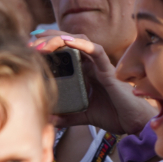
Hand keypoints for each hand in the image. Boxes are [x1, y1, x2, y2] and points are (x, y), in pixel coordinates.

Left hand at [31, 32, 155, 133]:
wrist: (134, 123)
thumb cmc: (114, 115)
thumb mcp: (84, 116)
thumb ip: (67, 117)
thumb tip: (48, 120)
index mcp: (84, 71)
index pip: (63, 51)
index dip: (46, 45)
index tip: (28, 47)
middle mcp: (91, 63)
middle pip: (68, 41)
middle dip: (47, 38)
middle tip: (29, 42)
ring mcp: (100, 64)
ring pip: (79, 40)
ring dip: (59, 38)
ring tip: (41, 42)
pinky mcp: (108, 68)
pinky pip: (95, 50)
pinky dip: (81, 44)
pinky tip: (66, 41)